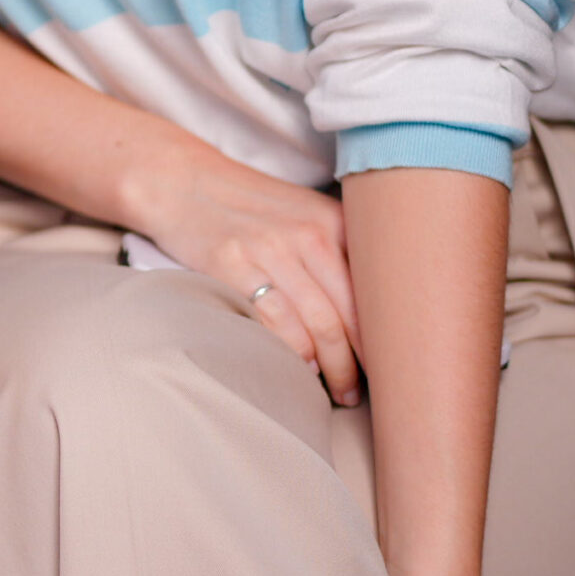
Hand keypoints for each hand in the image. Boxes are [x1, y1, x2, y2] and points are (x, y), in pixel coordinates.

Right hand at [127, 130, 362, 404]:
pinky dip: (292, 354)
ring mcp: (269, 249)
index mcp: (332, 221)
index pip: (374, 292)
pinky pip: (275, 324)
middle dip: (360, 365)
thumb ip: (340, 252)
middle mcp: (307, 234)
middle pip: (349, 317)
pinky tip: (300, 368)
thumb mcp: (304, 213)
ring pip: (317, 327)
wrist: (182, 182)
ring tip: (336, 391)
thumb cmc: (250, 207)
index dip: (386, 337)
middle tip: (361, 393)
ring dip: (332, 370)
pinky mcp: (232, 264)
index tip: (391, 366)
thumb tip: (377, 314)